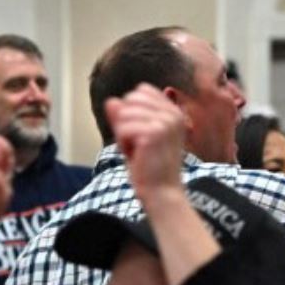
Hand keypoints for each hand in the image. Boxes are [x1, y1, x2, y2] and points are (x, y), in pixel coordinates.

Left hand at [103, 85, 186, 203]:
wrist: (161, 192)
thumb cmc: (149, 167)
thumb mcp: (134, 137)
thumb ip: (123, 117)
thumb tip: (110, 100)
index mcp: (173, 111)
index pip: (140, 91)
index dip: (131, 111)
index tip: (141, 134)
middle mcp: (173, 113)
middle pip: (130, 100)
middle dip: (126, 122)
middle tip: (138, 144)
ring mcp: (165, 122)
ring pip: (124, 114)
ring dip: (124, 135)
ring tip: (138, 151)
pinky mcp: (154, 133)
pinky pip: (122, 128)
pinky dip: (123, 143)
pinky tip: (136, 155)